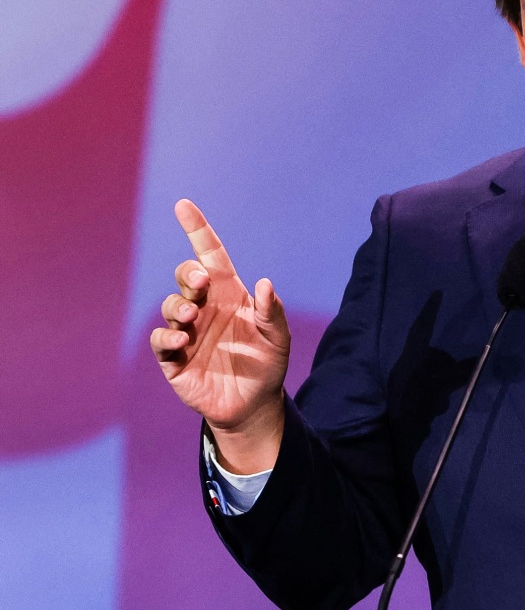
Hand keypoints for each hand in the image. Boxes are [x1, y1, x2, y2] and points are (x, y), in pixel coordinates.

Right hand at [150, 199, 289, 472]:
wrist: (252, 404)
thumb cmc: (266, 364)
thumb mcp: (277, 338)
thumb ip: (273, 312)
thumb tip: (267, 283)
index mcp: (230, 295)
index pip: (211, 256)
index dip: (198, 230)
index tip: (183, 205)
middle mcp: (206, 308)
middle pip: (186, 276)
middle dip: (188, 274)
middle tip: (202, 284)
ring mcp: (188, 331)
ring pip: (171, 305)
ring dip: (179, 306)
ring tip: (193, 316)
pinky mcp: (174, 358)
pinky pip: (161, 339)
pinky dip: (167, 336)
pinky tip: (181, 340)